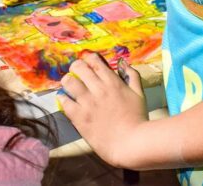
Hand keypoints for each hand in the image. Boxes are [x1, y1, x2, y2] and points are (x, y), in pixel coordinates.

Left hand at [58, 53, 147, 167]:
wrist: (130, 143)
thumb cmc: (138, 118)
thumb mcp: (139, 93)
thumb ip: (132, 75)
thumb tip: (122, 63)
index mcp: (112, 81)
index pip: (94, 61)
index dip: (88, 59)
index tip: (87, 63)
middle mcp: (98, 89)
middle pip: (79, 67)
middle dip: (75, 67)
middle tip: (76, 73)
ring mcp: (87, 103)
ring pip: (69, 82)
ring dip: (67, 81)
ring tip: (69, 86)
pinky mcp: (79, 117)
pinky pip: (64, 102)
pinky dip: (63, 99)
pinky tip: (66, 100)